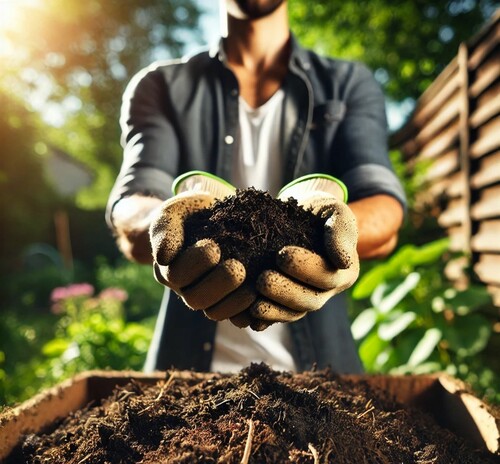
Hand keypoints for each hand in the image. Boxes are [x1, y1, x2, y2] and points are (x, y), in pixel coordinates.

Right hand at [149, 172, 256, 319]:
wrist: (213, 215)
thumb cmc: (192, 212)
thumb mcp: (175, 212)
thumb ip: (165, 229)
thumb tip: (164, 257)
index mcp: (170, 267)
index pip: (176, 275)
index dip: (195, 264)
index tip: (213, 246)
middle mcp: (187, 287)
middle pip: (196, 299)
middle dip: (218, 284)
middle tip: (238, 268)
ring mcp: (209, 298)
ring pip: (216, 312)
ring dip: (235, 301)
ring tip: (252, 286)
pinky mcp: (230, 304)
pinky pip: (237, 318)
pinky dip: (250, 312)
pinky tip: (261, 299)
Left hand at [251, 175, 359, 323]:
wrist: (302, 213)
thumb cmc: (320, 210)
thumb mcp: (335, 212)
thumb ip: (341, 232)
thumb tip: (343, 262)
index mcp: (344, 272)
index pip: (326, 276)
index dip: (305, 268)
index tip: (281, 253)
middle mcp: (328, 291)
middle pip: (310, 300)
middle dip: (286, 292)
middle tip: (263, 279)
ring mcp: (307, 298)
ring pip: (294, 313)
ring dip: (274, 310)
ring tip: (254, 303)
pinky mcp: (288, 303)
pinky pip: (280, 316)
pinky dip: (266, 319)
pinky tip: (249, 316)